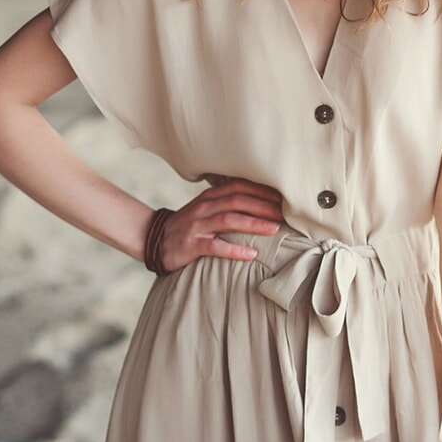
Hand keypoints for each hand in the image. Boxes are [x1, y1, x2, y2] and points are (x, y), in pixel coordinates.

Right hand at [156, 176, 284, 272]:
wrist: (155, 240)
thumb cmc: (190, 225)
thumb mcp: (206, 208)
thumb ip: (229, 203)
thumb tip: (264, 202)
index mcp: (210, 196)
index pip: (239, 186)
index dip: (262, 190)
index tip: (284, 196)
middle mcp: (204, 207)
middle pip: (237, 201)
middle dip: (263, 206)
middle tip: (286, 213)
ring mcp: (197, 226)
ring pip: (228, 220)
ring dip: (254, 224)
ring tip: (274, 230)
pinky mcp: (191, 245)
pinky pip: (215, 246)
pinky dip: (234, 250)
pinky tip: (251, 254)